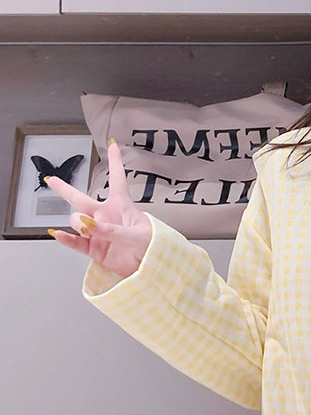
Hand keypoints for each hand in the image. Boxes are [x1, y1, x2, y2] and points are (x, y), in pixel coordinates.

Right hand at [47, 140, 152, 277]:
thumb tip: (89, 226)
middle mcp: (106, 216)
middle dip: (65, 189)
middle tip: (52, 180)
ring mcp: (98, 232)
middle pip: (81, 199)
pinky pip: (75, 242)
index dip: (115, 161)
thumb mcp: (136, 233)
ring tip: (89, 229)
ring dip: (79, 223)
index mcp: (122, 206)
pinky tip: (58, 235)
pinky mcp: (95, 249)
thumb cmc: (154, 246)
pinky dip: (66, 239)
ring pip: (77, 221)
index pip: (117, 178)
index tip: (112, 145)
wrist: (153, 268)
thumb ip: (111, 229)